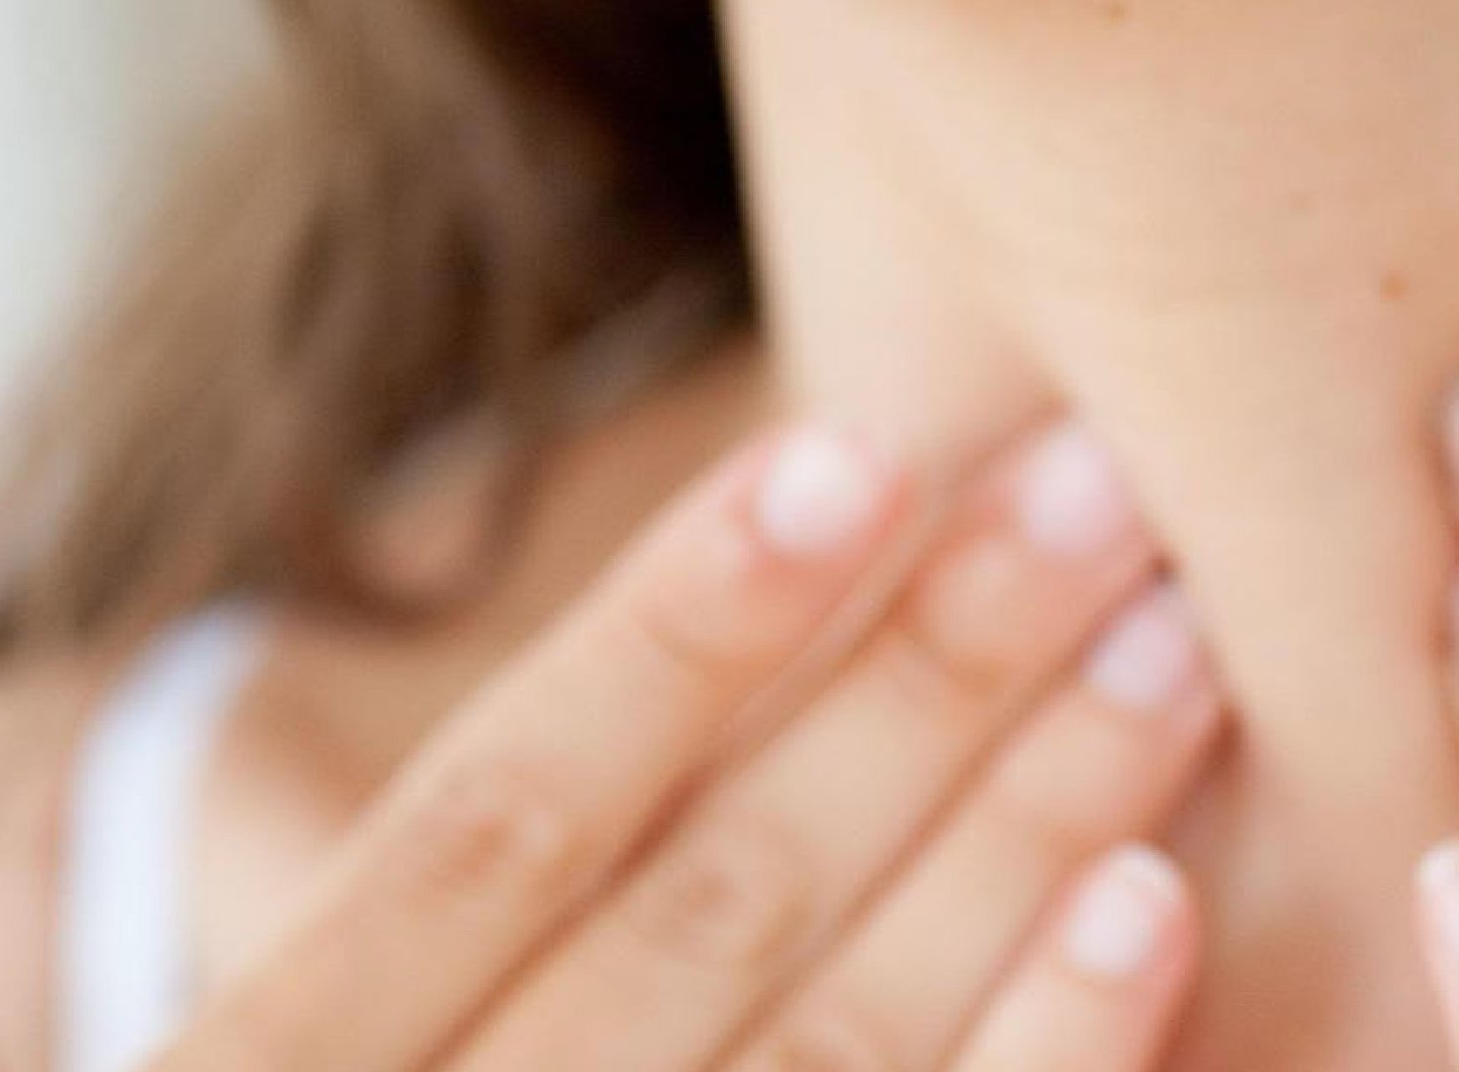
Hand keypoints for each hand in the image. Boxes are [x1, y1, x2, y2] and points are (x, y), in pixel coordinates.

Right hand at [152, 414, 1226, 1071]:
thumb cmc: (445, 1064)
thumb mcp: (371, 1004)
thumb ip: (504, 849)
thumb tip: (778, 537)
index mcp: (289, 1060)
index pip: (491, 816)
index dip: (670, 626)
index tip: (858, 447)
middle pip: (705, 900)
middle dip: (921, 680)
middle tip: (1098, 483)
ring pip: (835, 1044)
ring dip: (1023, 828)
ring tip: (1169, 642)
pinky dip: (1049, 1053)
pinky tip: (1153, 906)